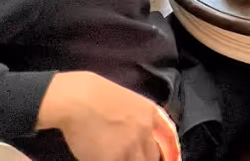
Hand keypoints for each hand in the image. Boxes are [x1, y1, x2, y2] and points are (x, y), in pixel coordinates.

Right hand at [36, 71, 173, 160]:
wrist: (78, 99)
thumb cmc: (97, 95)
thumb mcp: (130, 100)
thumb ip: (141, 118)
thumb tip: (143, 136)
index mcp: (150, 114)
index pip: (169, 138)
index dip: (171, 152)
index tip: (170, 159)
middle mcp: (144, 131)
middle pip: (152, 157)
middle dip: (142, 158)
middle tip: (130, 156)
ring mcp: (129, 147)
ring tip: (115, 156)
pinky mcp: (112, 158)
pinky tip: (101, 157)